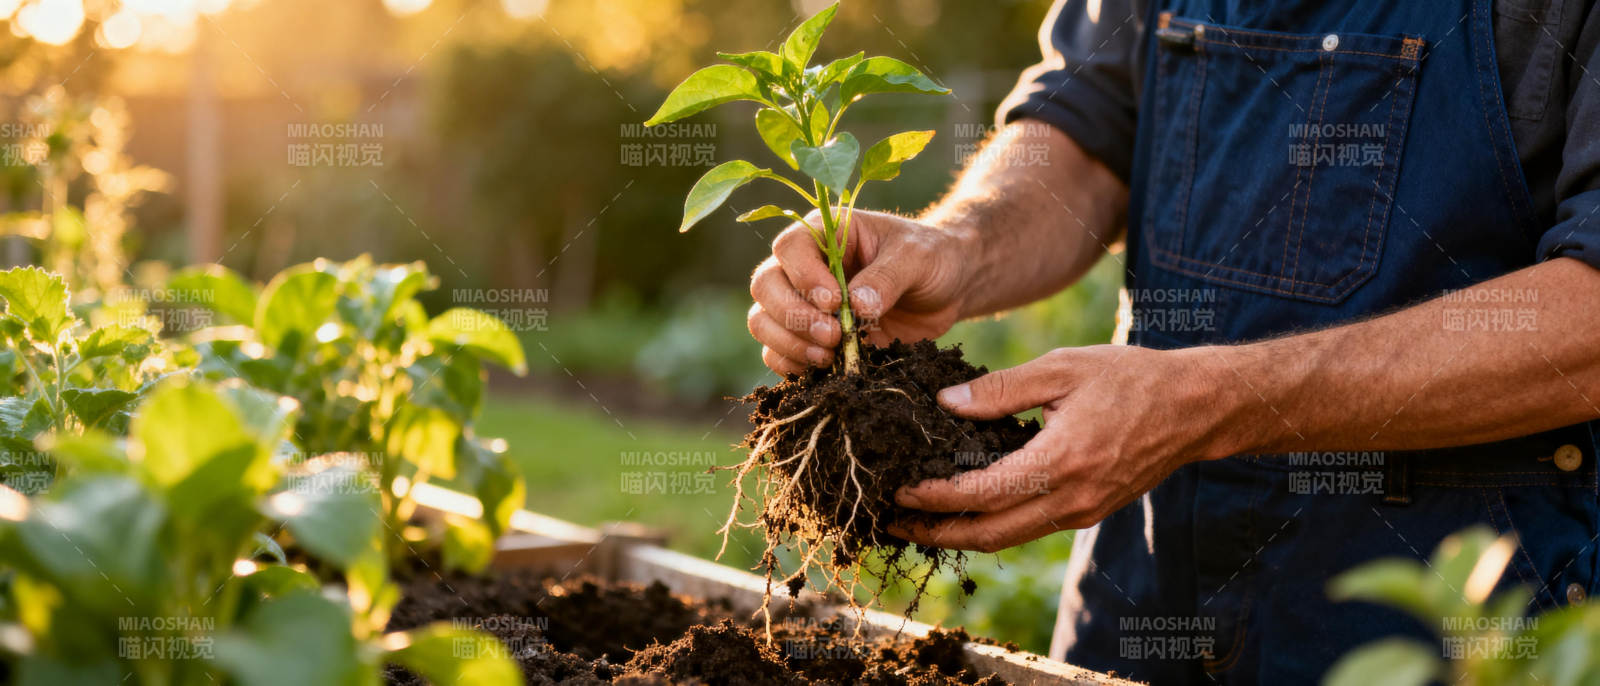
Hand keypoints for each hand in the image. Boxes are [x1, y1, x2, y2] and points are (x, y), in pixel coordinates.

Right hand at [747, 209, 972, 374]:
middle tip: (833, 335)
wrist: (946, 288)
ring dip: (789, 343)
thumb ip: (887, 277)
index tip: (835, 301)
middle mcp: (804, 265)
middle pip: (766, 285)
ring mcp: (803, 302)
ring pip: (763, 320)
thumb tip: (856, 307)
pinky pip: (777, 352)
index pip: (790, 247)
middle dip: (793, 316)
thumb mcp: (917, 258)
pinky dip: (791, 363)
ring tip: (830, 355)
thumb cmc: (931, 258)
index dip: (804, 277)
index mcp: (827, 232)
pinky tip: (824, 367)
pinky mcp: (810, 337)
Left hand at [888, 345, 1227, 552]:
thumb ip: (1001, 389)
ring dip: (961, 534)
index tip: (898, 488)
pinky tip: (967, 508)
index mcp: (1060, 462)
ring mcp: (1082, 512)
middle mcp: (1071, 499)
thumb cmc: (1131, 379)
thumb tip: (946, 404)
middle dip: (936, 532)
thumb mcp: (1062, 369)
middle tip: (891, 521)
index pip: (981, 494)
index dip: (933, 496)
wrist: (1196, 408)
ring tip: (919, 521)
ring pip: (1009, 536)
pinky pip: (1029, 526)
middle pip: (989, 534)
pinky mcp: (1088, 511)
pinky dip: (993, 524)